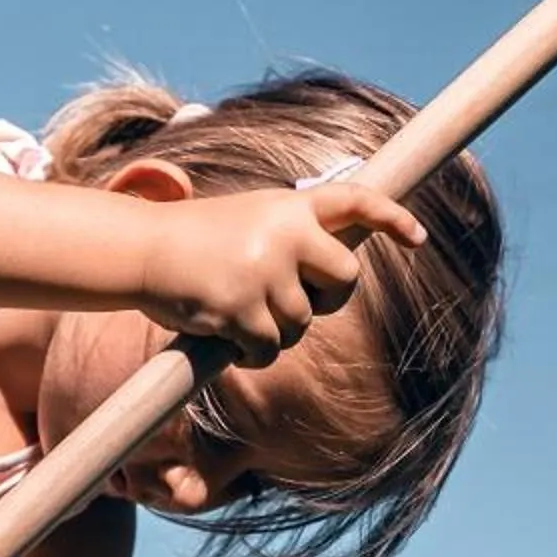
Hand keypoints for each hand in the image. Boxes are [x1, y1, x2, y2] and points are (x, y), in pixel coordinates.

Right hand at [135, 181, 424, 365]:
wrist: (138, 250)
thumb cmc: (191, 241)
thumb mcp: (246, 220)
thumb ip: (289, 235)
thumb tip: (327, 277)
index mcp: (289, 206)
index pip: (355, 202)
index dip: (391, 219)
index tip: (418, 238)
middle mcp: (285, 234)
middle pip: (345, 279)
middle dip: (329, 300)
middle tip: (297, 303)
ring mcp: (265, 272)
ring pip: (301, 323)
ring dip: (275, 331)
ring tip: (237, 314)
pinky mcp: (242, 309)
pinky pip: (268, 349)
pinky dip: (252, 354)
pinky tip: (227, 340)